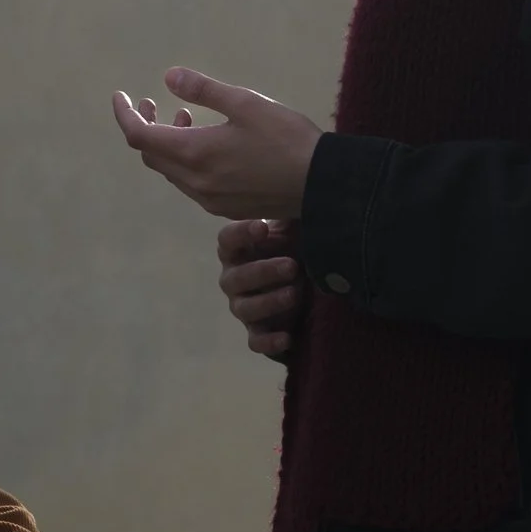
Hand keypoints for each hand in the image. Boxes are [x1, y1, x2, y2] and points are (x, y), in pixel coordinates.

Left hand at [111, 67, 322, 221]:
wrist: (319, 184)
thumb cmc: (284, 138)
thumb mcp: (245, 103)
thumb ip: (203, 90)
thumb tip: (168, 77)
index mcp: (194, 154)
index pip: (140, 137)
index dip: (125, 115)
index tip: (121, 96)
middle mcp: (195, 183)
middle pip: (152, 156)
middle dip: (145, 127)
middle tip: (152, 102)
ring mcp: (209, 200)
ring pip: (172, 171)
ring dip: (168, 143)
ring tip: (185, 116)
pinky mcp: (225, 208)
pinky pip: (191, 184)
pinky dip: (186, 160)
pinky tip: (208, 143)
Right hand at [217, 214, 306, 359]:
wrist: (303, 285)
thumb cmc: (292, 248)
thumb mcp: (293, 228)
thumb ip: (289, 213)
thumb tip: (303, 189)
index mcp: (238, 251)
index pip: (227, 240)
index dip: (241, 234)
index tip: (264, 229)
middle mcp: (233, 279)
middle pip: (235, 278)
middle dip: (263, 272)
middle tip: (292, 266)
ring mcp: (243, 307)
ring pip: (244, 309)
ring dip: (269, 302)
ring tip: (295, 294)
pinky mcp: (257, 333)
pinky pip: (255, 342)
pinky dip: (269, 342)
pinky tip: (287, 337)